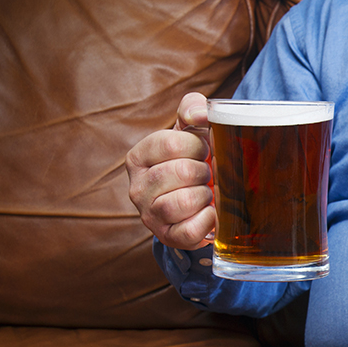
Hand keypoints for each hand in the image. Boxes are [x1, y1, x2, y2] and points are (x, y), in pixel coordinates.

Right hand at [125, 92, 216, 249]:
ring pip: (182, 203)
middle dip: (203, 171)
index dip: (197, 146)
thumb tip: (200, 114)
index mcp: (139, 157)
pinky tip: (210, 212)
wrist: (199, 199)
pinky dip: (207, 220)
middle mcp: (137, 187)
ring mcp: (149, 215)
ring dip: (204, 195)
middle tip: (206, 174)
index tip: (203, 151)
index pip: (170, 143)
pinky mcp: (168, 237)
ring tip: (205, 192)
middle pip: (179, 172)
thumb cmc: (193, 160)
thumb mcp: (190, 131)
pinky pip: (190, 231)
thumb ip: (192, 109)